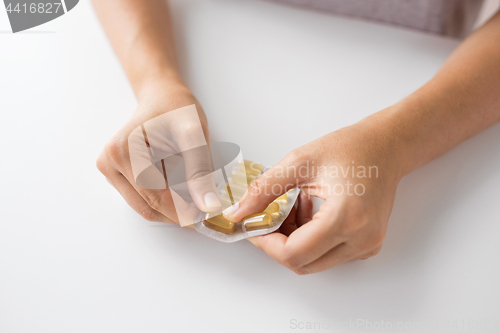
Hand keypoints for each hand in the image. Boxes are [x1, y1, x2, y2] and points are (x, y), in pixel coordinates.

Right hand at [97, 81, 220, 223]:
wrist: (162, 95)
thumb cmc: (176, 108)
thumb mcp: (194, 135)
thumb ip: (200, 172)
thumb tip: (208, 207)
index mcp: (122, 152)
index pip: (154, 197)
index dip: (183, 211)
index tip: (207, 215)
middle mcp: (109, 163)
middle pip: (147, 206)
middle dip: (178, 211)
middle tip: (205, 207)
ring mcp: (110, 171)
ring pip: (145, 205)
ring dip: (172, 206)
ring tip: (195, 191)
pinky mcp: (117, 175)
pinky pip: (143, 198)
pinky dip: (165, 198)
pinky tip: (181, 185)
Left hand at [223, 114, 403, 273]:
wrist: (387, 146)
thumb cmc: (352, 147)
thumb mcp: (300, 162)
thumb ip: (264, 190)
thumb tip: (238, 212)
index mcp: (347, 217)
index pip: (294, 253)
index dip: (266, 243)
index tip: (254, 226)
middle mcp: (361, 238)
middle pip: (303, 263)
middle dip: (278, 243)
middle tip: (269, 216)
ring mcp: (367, 245)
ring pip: (314, 261)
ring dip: (294, 240)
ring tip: (293, 206)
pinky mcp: (367, 244)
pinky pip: (329, 255)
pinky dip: (311, 239)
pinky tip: (309, 211)